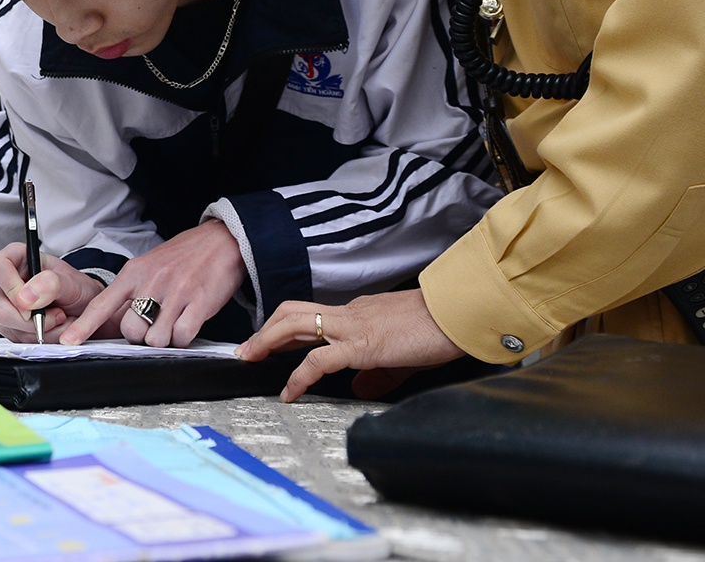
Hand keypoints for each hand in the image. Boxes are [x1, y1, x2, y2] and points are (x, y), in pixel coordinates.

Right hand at [0, 242, 101, 341]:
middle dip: (31, 319)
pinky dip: (38, 337)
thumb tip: (25, 297)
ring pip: (7, 325)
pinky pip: (16, 338)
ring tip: (59, 318)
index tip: (32, 302)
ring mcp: (4, 304)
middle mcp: (4, 280)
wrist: (81, 305)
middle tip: (58, 314)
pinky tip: (51, 327)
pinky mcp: (8, 325)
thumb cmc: (74, 287)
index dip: (11, 287)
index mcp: (15, 257)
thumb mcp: (70, 281)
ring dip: (40, 329)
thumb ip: (50, 283)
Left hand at [62, 220, 242, 346]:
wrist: (221, 240)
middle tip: (153, 325)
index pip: (102, 303)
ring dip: (164, 339)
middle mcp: (151, 281)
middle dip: (140, 336)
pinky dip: (183, 338)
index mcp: (134, 272)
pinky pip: (182, 337)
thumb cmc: (184, 256)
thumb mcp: (149, 265)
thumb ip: (132, 289)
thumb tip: (116, 318)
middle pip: (130, 329)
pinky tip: (187, 324)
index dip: (84, 326)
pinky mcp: (199, 302)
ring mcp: (175, 292)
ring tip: (173, 321)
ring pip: (155, 338)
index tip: (69, 341)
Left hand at [238, 289, 465, 401]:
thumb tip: (361, 388)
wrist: (459, 314)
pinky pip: (319, 358)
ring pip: (296, 324)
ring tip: (252, 358)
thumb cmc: (437, 330)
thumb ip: (380, 371)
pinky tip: (290, 391)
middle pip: (293, 313)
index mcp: (358, 314)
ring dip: (268, 340)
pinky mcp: (363, 344)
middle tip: (246, 349)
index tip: (267, 343)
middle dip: (265, 330)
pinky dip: (298, 375)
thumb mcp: (403, 354)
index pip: (312, 317)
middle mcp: (350, 314)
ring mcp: (353, 326)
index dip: (285, 329)